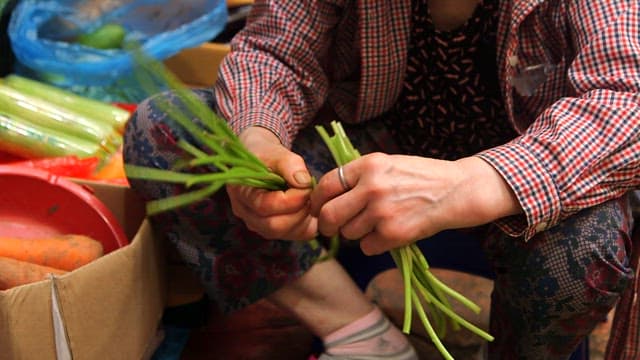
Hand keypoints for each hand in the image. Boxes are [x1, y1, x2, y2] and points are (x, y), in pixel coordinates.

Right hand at [226, 126, 316, 240]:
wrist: (260, 160)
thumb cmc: (265, 154)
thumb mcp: (275, 152)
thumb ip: (289, 163)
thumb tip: (304, 182)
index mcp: (241, 192)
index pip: (264, 206)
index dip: (291, 199)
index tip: (307, 185)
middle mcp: (246, 213)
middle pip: (274, 225)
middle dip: (299, 211)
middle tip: (311, 193)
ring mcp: (258, 224)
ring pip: (285, 233)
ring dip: (304, 217)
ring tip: (309, 197)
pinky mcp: (272, 230)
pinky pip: (294, 235)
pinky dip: (307, 223)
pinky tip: (308, 206)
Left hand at [310, 153, 520, 254]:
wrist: (457, 190)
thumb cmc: (421, 177)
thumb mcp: (388, 164)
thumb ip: (359, 176)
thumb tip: (326, 195)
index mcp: (368, 165)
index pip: (326, 185)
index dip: (316, 201)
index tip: (317, 209)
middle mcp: (372, 187)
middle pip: (328, 214)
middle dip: (326, 225)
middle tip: (330, 229)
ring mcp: (382, 211)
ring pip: (348, 233)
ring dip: (356, 234)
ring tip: (376, 224)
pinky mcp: (394, 233)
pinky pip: (367, 247)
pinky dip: (374, 245)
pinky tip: (390, 233)